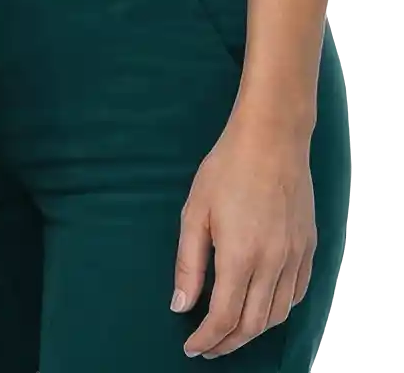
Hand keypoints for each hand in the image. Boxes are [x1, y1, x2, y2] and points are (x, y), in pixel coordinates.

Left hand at [177, 105, 316, 356]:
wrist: (271, 142)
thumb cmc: (226, 170)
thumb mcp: (194, 214)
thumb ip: (188, 264)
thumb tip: (180, 305)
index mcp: (241, 256)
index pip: (225, 316)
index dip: (207, 337)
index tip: (192, 347)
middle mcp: (274, 264)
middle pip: (254, 324)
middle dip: (229, 342)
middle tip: (208, 347)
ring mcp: (296, 258)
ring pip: (279, 314)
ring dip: (254, 330)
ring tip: (230, 333)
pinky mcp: (310, 250)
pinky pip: (297, 295)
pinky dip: (278, 310)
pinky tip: (261, 308)